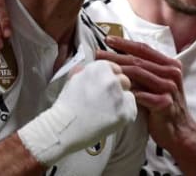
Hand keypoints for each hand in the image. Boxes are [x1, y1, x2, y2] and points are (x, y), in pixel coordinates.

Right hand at [18, 61, 136, 165]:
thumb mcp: (73, 79)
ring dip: (120, 101)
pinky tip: (109, 118)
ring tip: (105, 110)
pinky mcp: (125, 113)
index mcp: (99, 68)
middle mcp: (111, 80)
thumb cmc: (67, 105)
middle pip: (124, 80)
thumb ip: (85, 70)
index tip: (103, 86)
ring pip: (128, 95)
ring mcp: (119, 97)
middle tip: (105, 100)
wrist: (64, 127)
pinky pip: (131, 109)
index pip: (114, 68)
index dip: (109, 78)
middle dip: (117, 89)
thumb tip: (89, 68)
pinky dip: (123, 113)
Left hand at [97, 36, 194, 152]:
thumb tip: (118, 58)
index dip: (124, 43)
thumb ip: (145, 70)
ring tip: (102, 70)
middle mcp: (172, 73)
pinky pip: (142, 95)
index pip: (144, 49)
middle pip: (138, 60)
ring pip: (138, 74)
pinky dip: (128, 92)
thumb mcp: (158, 83)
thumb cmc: (163, 106)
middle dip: (115, 56)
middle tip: (98, 54)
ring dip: (118, 71)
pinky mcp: (165, 103)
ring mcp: (169, 88)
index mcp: (170, 65)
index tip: (107, 39)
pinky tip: (114, 91)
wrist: (180, 131)